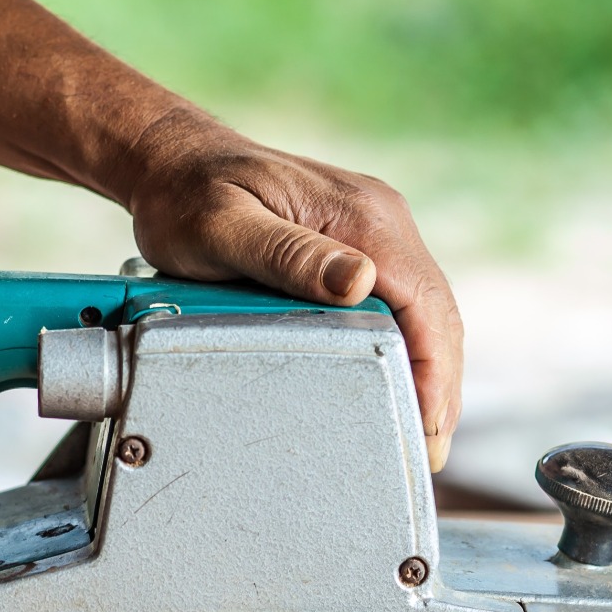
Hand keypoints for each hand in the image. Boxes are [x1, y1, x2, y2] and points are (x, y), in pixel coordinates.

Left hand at [122, 116, 463, 469]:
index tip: (428, 426)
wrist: (172, 160)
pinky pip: (401, 304)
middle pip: (436, 314)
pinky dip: (409, 351)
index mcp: (362, 217)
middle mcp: (380, 220)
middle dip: (439, 386)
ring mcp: (373, 231)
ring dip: (430, 373)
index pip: (426, 302)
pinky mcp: (358, 245)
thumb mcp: (225, 227)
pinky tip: (399, 387)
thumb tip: (360, 282)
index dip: (435, 370)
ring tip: (420, 433)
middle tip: (427, 451)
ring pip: (424, 313)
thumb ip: (290, 255)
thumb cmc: (187, 195)